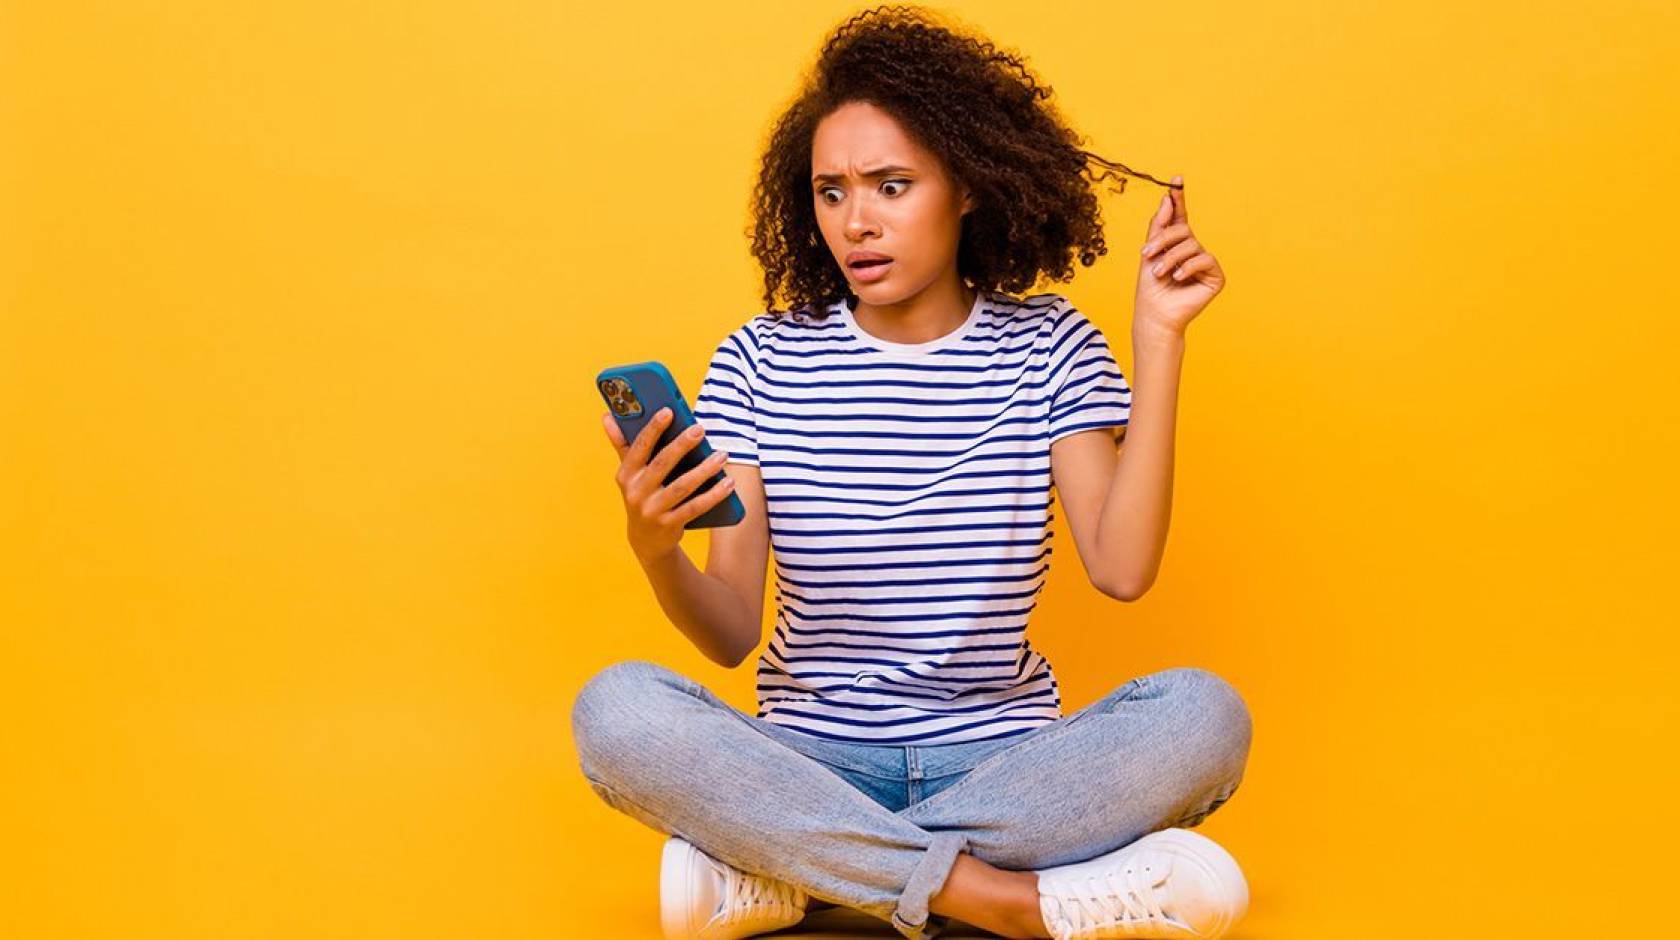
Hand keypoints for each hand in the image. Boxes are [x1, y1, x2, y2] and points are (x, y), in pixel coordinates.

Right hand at [602, 407, 736, 567]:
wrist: (646, 540)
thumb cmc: (642, 495)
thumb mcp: (630, 474)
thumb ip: (622, 444)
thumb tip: (607, 415)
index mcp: (626, 475)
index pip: (639, 447)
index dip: (652, 429)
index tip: (668, 411)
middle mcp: (636, 493)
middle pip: (662, 464)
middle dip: (681, 445)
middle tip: (699, 429)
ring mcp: (652, 511)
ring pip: (682, 486)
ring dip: (704, 470)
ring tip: (721, 455)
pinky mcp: (669, 525)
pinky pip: (695, 507)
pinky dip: (713, 495)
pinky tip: (728, 483)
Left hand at [1135, 175, 1224, 336]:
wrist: (1154, 314)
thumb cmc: (1150, 287)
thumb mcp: (1150, 251)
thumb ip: (1159, 225)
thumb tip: (1167, 198)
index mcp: (1177, 243)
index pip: (1179, 216)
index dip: (1178, 198)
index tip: (1176, 180)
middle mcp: (1193, 250)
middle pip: (1183, 229)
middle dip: (1164, 240)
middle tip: (1147, 255)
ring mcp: (1205, 263)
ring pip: (1192, 244)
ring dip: (1171, 258)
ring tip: (1160, 273)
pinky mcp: (1215, 277)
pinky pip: (1205, 260)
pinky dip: (1188, 267)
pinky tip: (1178, 278)